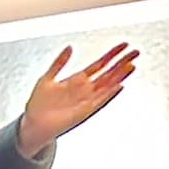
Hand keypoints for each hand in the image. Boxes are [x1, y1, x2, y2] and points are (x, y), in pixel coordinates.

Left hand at [14, 43, 139, 157]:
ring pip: (107, 85)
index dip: (112, 54)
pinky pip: (100, 101)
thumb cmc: (38, 104)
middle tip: (136, 52)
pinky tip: (119, 86)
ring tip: (132, 65)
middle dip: (122, 62)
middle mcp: (85, 90)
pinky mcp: (84, 112)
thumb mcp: (47, 78)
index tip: (124, 45)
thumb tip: (70, 47)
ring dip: (120, 76)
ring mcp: (86, 100)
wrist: (32, 123)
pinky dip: (109, 94)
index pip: (100, 64)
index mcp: (77, 80)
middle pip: (108, 73)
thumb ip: (59, 62)